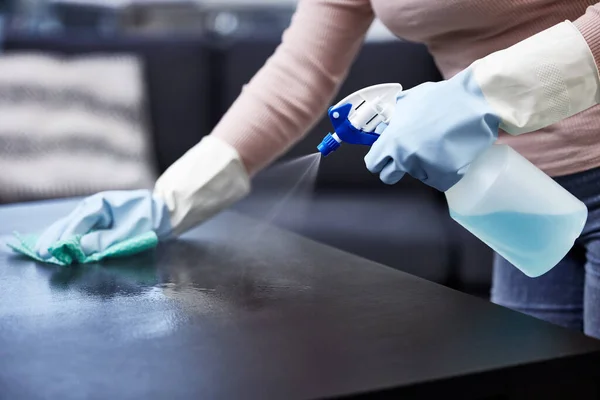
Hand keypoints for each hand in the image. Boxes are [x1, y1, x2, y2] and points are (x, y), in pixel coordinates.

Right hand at [34, 189, 171, 257]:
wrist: (162, 213)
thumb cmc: (147, 219)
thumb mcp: (128, 231)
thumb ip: (104, 240)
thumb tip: (79, 248)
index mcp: (101, 203)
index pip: (79, 221)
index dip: (66, 236)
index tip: (55, 250)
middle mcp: (93, 205)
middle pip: (68, 221)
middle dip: (54, 237)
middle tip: (41, 253)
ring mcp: (93, 212)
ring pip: (69, 225)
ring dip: (56, 238)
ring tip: (42, 251)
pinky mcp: (95, 220)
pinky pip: (76, 228)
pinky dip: (65, 237)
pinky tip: (55, 245)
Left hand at [364, 69, 498, 191]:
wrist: (475, 102)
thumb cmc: (444, 98)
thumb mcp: (409, 101)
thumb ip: (394, 117)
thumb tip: (384, 127)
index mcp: (392, 140)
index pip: (373, 163)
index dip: (379, 160)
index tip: (385, 158)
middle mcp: (404, 157)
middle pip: (389, 176)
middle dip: (396, 168)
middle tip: (410, 155)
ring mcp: (425, 168)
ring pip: (417, 175)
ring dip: (424, 165)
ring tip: (439, 144)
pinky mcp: (445, 176)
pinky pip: (438, 180)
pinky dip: (443, 171)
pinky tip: (450, 153)